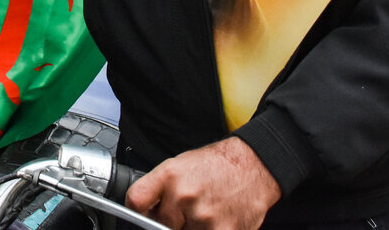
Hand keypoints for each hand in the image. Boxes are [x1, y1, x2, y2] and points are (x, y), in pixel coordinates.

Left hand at [126, 137, 279, 229]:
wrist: (252, 166)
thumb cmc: (217, 166)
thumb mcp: (180, 165)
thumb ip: (160, 188)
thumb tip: (144, 211)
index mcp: (170, 175)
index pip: (136, 200)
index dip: (137, 212)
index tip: (143, 215)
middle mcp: (184, 195)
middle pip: (159, 223)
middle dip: (170, 220)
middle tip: (185, 211)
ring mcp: (202, 215)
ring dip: (190, 227)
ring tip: (204, 213)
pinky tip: (214, 221)